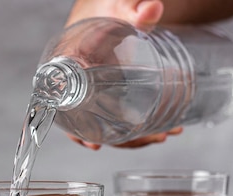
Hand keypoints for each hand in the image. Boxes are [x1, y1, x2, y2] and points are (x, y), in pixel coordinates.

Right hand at [65, 0, 183, 149]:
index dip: (78, 132)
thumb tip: (153, 9)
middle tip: (157, 136)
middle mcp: (82, 87)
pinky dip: (137, 128)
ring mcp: (98, 94)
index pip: (67, 107)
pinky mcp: (112, 95)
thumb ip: (134, 10)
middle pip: (95, 124)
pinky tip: (158, 132)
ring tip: (165, 134)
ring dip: (137, 136)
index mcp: (71, 68)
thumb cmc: (104, 9)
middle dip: (126, 138)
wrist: (106, 9)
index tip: (94, 145)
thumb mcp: (117, 9)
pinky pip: (119, 118)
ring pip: (111, 124)